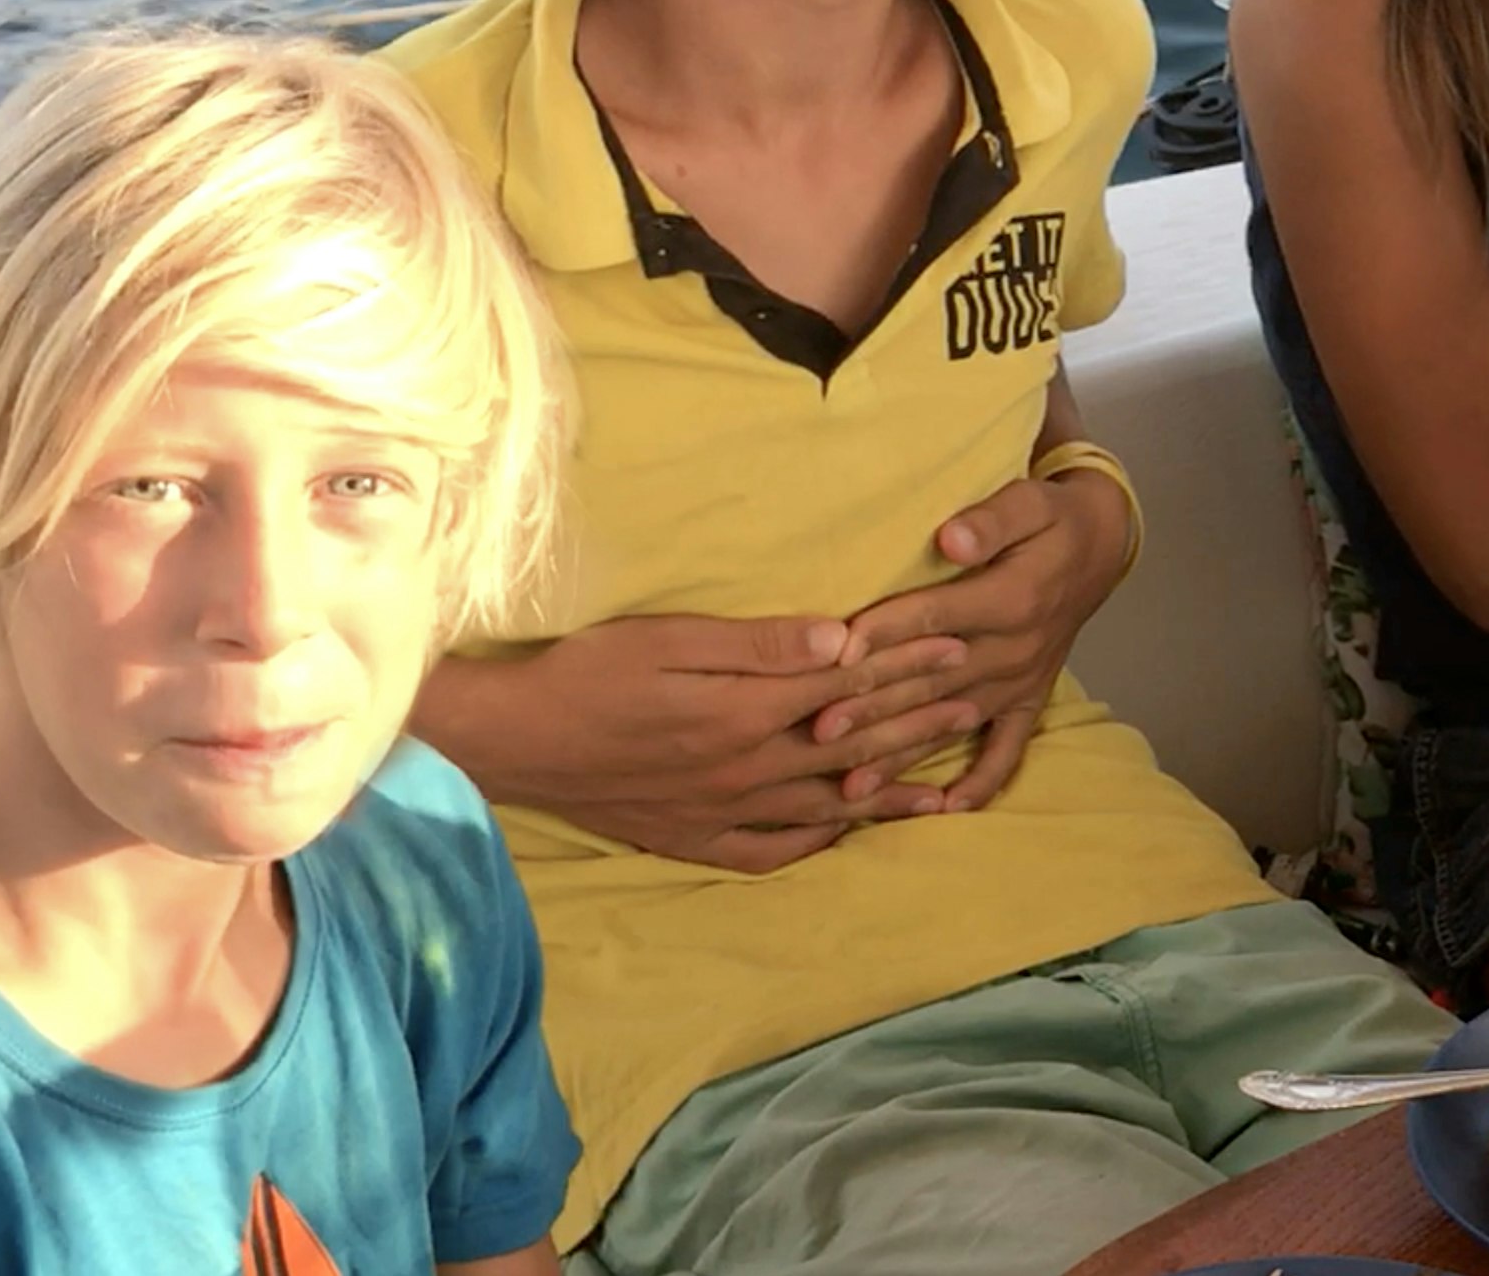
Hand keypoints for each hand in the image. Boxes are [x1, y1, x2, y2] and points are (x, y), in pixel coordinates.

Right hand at [432, 614, 980, 872]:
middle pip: (852, 747)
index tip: (962, 649)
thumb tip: (840, 638)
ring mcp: (723, 812)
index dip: (908, 666)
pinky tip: (844, 834)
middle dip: (919, 725)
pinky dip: (817, 842)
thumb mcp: (669, 641)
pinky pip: (771, 850)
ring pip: (826, 806)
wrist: (511, 742)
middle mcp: (746, 772)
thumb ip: (757, 645)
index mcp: (746, 715)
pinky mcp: (693, 837)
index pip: (849, 687)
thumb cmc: (586, 674)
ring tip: (944, 791)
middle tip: (976, 709)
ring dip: (887, 794)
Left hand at [832, 468, 1134, 812]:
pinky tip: (943, 811)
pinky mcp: (1028, 699)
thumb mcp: (1031, 501)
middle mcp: (1015, 648)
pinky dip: (980, 783)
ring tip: (853, 788)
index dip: (888, 632)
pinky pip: (1007, 750)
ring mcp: (1020, 681)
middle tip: (820, 731)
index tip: (840, 652)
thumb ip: (992, 519)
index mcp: (1012, 598)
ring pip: (952, 722)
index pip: (938, 616)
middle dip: (876, 707)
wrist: (1100, 546)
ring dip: (903, 755)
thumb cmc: (1050, 519)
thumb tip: (950, 538)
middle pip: (933, 681)